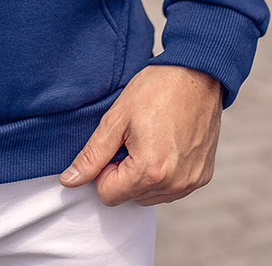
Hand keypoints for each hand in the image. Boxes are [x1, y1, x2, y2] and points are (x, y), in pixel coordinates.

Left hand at [58, 64, 222, 206]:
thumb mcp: (116, 118)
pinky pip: (172, 189)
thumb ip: (92, 155)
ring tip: (151, 140)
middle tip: (133, 138)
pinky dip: (164, 173)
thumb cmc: (156, 90)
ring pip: (150, 196)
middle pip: (130, 197)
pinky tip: (167, 145)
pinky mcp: (202, 177)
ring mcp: (190, 182)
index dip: (104, 170)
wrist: (197, 74)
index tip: (115, 144)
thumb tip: (68, 180)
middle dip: (124, 173)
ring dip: (144, 175)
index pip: (108, 194)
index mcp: (149, 171)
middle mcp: (173, 184)